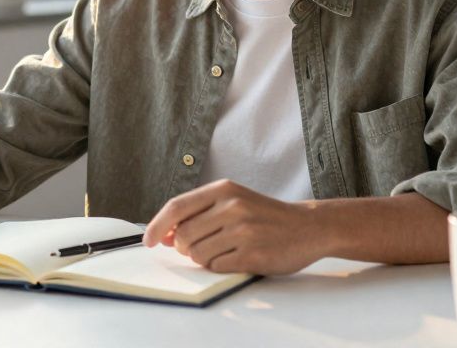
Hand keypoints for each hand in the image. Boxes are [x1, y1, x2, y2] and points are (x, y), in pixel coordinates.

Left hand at [142, 179, 331, 274]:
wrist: (308, 227)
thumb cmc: (265, 215)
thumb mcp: (233, 201)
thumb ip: (200, 213)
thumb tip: (165, 235)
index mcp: (223, 190)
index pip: (177, 207)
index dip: (157, 225)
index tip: (148, 240)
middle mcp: (232, 207)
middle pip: (184, 236)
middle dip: (185, 248)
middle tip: (202, 247)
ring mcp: (243, 231)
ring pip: (198, 254)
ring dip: (203, 259)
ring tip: (223, 251)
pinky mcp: (252, 254)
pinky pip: (216, 267)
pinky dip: (219, 267)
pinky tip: (235, 258)